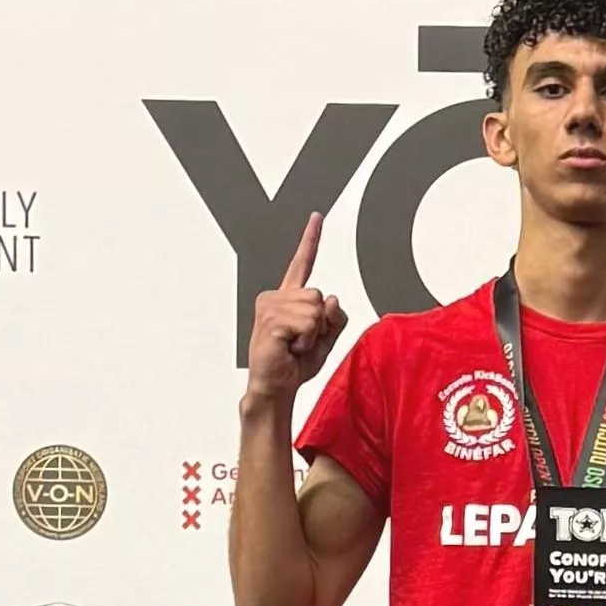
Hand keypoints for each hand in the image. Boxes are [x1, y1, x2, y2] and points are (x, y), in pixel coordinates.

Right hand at [244, 213, 347, 406]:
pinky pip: (309, 323)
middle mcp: (276, 297)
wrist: (275, 387)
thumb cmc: (294, 364)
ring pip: (316, 309)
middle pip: (319, 295)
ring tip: (294, 345)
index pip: (302, 263)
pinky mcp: (271, 319)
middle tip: (301, 342)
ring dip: (313, 334)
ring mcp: (271, 306)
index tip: (317, 217)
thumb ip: (335, 318)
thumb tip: (331, 299)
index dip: (310, 240)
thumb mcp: (326, 339)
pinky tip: (289, 348)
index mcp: (288, 298)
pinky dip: (307, 340)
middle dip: (320, 324)